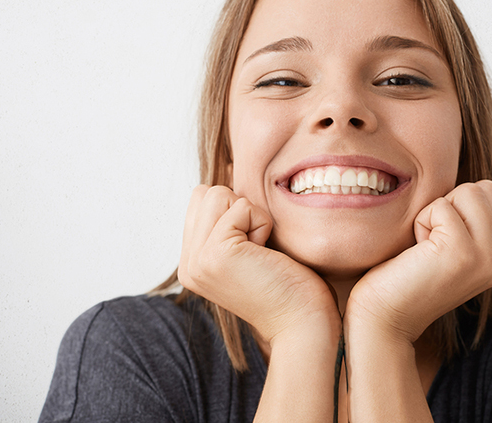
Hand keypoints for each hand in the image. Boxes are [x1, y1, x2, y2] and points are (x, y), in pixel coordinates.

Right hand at [178, 185, 340, 346]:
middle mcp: (187, 264)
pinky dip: (262, 224)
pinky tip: (267, 256)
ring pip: (219, 193)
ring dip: (252, 216)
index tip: (254, 248)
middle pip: (206, 192)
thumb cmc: (289, 283)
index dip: (235, 212)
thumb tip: (229, 167)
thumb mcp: (249, 247)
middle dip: (241, 211)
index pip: (200, 200)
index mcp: (192, 263)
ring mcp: (197, 260)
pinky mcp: (215, 254)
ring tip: (261, 252)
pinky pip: (241, 207)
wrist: (304, 323)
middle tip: (259, 251)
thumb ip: (228, 219)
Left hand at [345, 180, 491, 344]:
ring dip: (435, 212)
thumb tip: (474, 186)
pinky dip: (421, 222)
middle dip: (448, 204)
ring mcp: (485, 258)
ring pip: (469, 192)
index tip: (436, 241)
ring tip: (424, 246)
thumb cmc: (402, 276)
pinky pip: (442, 206)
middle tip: (428, 242)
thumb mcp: (445, 246)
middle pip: (485, 189)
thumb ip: (467, 222)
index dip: (455, 205)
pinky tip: (415, 252)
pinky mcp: (463, 253)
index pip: (491, 195)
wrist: (382, 318)